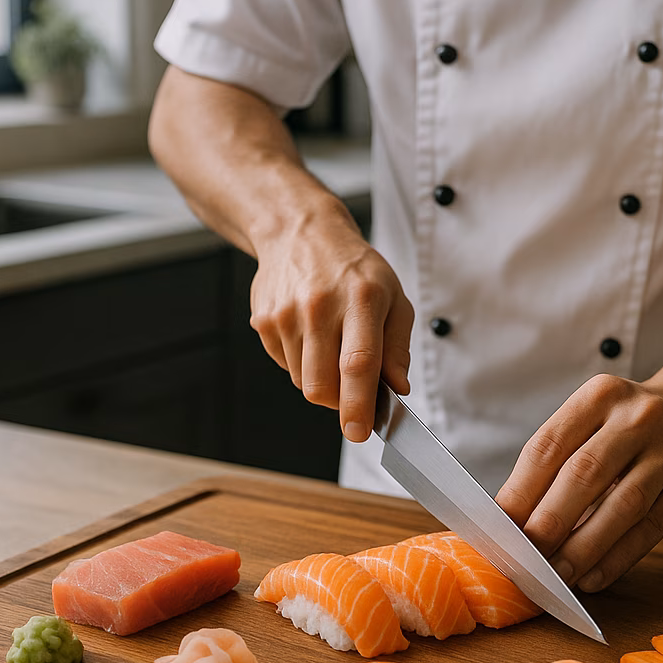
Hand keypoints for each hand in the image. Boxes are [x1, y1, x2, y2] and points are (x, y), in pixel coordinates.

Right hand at [248, 195, 414, 441]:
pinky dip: (302, 363)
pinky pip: (285, 366)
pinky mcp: (264, 321)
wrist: (301, 232)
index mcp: (361, 299)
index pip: (358, 363)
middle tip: (354, 389)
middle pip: (321, 385)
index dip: (358, 404)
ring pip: (302, 382)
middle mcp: (320, 307)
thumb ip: (398, 347)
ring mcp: (286, 315)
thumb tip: (397, 388)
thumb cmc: (355, 269)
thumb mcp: (394, 298)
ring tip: (332, 343)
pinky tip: (311, 334)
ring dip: (321, 379)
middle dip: (339, 402)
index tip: (359, 431)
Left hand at [494, 373, 662, 591]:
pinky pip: (651, 528)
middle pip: (584, 474)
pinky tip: (593, 577)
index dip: (521, 490)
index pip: (549, 446)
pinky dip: (618, 557)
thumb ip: (555, 460)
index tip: (500, 528)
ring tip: (556, 575)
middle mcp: (638, 417)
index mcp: (599, 396)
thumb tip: (511, 517)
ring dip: (584, 547)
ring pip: (623, 505)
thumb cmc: (625, 424)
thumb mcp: (591, 419)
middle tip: (524, 558)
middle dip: (549, 521)